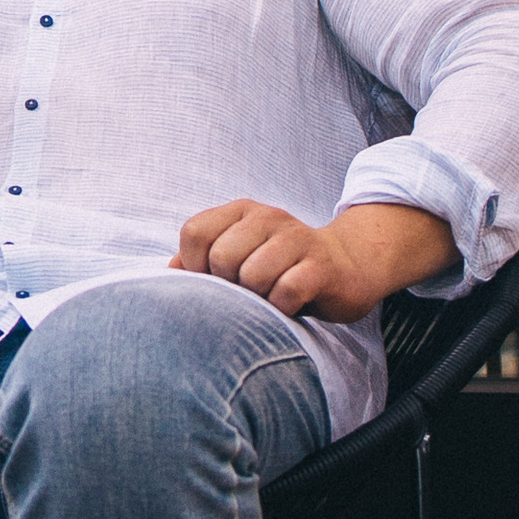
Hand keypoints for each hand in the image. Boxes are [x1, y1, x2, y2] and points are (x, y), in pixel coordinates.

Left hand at [172, 197, 452, 323]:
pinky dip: (282, 307)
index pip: (194, 232)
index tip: (215, 281)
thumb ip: (203, 261)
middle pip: (221, 257)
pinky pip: (286, 291)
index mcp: (241, 211)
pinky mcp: (320, 266)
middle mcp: (268, 217)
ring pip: (253, 275)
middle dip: (229, 285)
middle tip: (249, 291)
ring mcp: (296, 239)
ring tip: (272, 297)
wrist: (349, 264)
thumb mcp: (241, 255)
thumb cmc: (283, 266)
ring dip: (258, 298)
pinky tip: (291, 305)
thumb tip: (169, 272)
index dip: (195, 265)